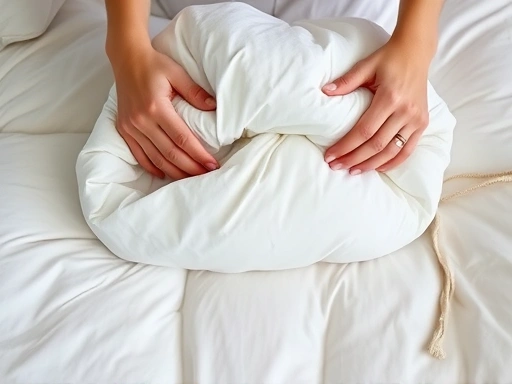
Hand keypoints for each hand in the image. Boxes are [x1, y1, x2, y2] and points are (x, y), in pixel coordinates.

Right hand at [112, 44, 218, 178]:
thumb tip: (214, 108)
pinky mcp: (124, 129)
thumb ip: (195, 92)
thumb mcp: (177, 73)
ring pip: (155, 158)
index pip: (182, 138)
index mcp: (156, 107)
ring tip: (190, 178)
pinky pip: (138, 155)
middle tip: (207, 175)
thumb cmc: (155, 65)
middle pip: (170, 153)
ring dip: (174, 171)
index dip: (198, 154)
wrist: (127, 58)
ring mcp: (131, 127)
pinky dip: (152, 166)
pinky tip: (165, 174)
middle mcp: (141, 120)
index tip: (212, 164)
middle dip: (190, 167)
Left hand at [322, 39, 429, 174]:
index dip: (346, 146)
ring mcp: (416, 119)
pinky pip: (408, 149)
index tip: (330, 155)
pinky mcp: (422, 122)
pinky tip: (378, 168)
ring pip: (391, 151)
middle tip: (335, 166)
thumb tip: (325, 92)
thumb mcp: (366, 66)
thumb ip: (346, 81)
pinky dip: (393, 162)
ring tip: (352, 171)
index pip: (363, 131)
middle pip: (376, 145)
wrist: (416, 52)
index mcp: (390, 98)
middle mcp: (405, 111)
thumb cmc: (388, 59)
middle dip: (353, 159)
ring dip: (371, 164)